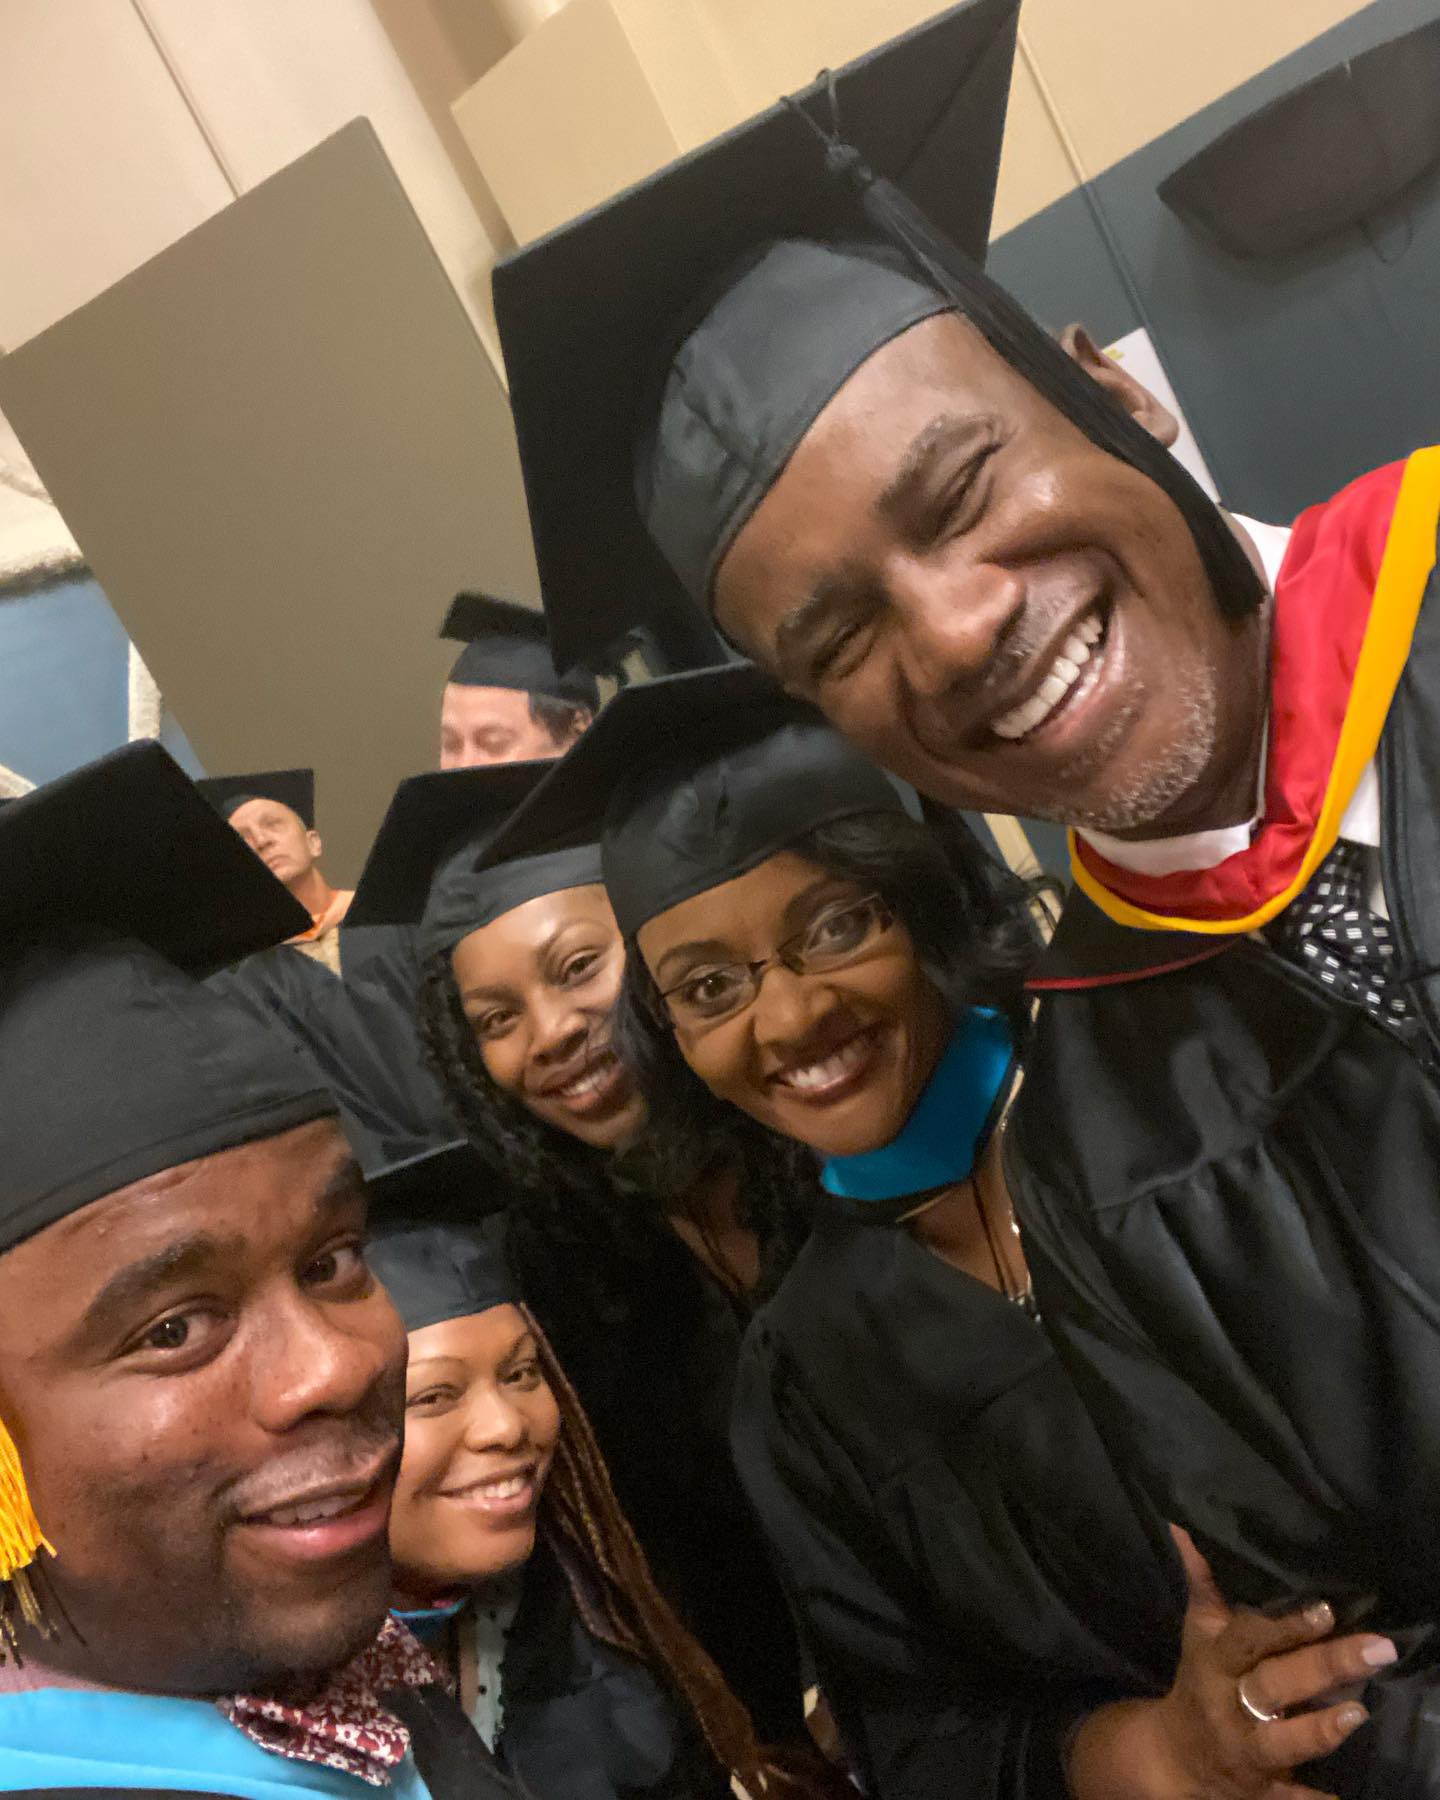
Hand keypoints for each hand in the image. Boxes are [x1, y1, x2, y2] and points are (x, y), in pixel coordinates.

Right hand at [1067, 1528, 1394, 1798]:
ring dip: (1318, 1729)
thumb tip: (1185, 1523)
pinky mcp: (1260, 1790)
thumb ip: (1202, 1578)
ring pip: (1279, 1741)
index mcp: (1214, 1661)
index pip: (1248, 1639)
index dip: (1284, 1626)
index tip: (1326, 1609)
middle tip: (1376, 1649)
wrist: (1174, 1756)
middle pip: (1272, 1685)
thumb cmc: (1199, 1679)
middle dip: (1322, 1667)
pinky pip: (1288, 1798)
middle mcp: (1227, 1704)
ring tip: (1359, 1711)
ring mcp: (1243, 1750)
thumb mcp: (1198, 1629)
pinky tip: (1343, 1799)